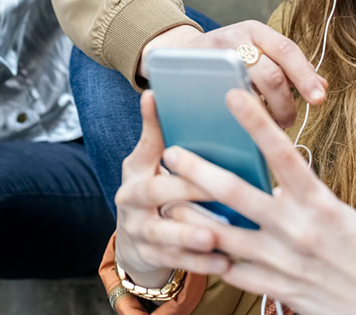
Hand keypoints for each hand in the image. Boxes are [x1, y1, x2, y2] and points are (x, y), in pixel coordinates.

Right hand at [114, 92, 229, 286]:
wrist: (135, 241)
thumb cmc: (151, 192)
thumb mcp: (147, 164)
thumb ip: (155, 134)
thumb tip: (153, 93)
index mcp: (134, 172)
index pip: (146, 151)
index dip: (156, 132)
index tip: (173, 125)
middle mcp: (130, 202)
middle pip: (154, 193)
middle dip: (184, 190)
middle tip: (213, 189)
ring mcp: (138, 232)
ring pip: (162, 234)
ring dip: (189, 236)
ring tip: (215, 237)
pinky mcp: (150, 257)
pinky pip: (176, 262)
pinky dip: (200, 263)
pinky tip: (225, 262)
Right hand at [140, 21, 326, 127]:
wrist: (178, 54)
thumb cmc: (228, 60)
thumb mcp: (259, 55)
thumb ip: (289, 69)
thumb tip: (323, 88)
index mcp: (256, 31)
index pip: (287, 50)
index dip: (305, 76)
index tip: (319, 99)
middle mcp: (236, 37)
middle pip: (270, 73)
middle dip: (284, 103)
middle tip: (287, 121)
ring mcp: (213, 55)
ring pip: (248, 87)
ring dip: (264, 111)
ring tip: (269, 123)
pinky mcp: (196, 71)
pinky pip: (223, 95)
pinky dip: (240, 111)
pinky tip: (245, 120)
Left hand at [164, 90, 355, 314]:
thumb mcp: (337, 214)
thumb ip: (300, 198)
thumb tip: (267, 181)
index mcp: (319, 203)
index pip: (283, 153)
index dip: (255, 122)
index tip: (231, 95)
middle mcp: (298, 228)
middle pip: (235, 192)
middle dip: (197, 171)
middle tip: (171, 152)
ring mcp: (283, 261)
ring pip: (221, 234)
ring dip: (189, 217)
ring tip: (166, 202)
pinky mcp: (276, 288)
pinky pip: (232, 270)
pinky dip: (209, 256)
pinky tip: (189, 246)